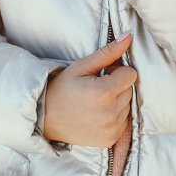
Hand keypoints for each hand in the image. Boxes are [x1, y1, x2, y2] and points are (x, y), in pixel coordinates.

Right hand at [42, 32, 137, 147]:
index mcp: (104, 92)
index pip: (131, 74)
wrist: (45, 117)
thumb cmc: (62, 88)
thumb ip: (108, 52)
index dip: (117, 71)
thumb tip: (128, 36)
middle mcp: (110, 113)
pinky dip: (115, 116)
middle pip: (130, 90)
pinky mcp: (109, 139)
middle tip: (96, 87)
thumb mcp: (82, 66)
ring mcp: (111, 129)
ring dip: (117, 101)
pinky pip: (124, 122)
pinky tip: (97, 114)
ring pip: (128, 106)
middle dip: (118, 86)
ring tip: (95, 101)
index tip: (103, 74)